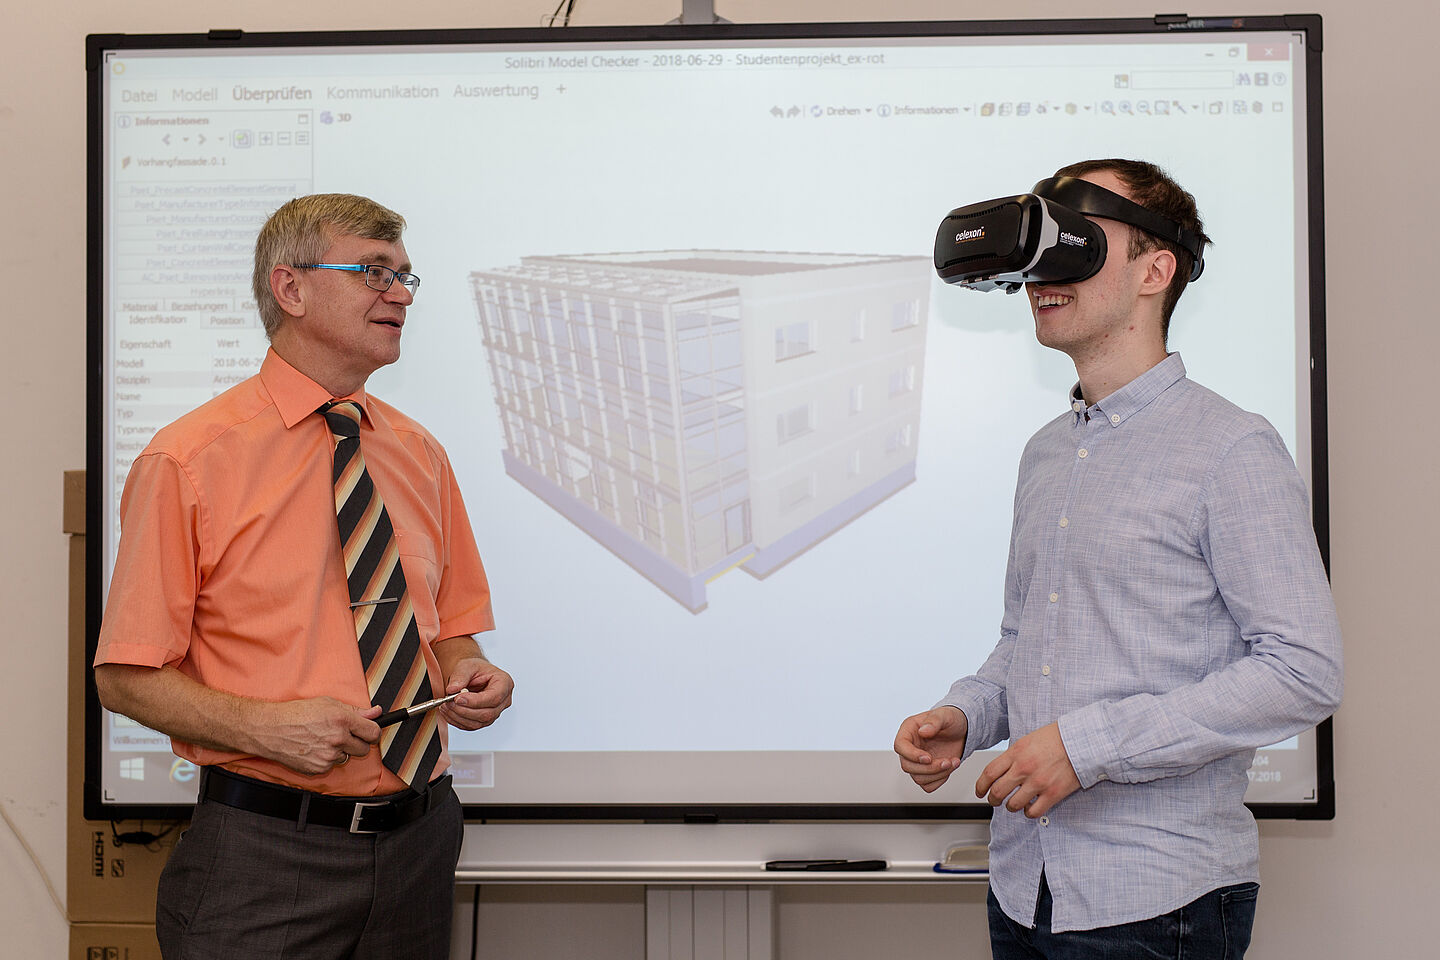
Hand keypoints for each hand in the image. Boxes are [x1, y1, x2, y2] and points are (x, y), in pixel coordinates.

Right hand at [250, 698, 381, 774]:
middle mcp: (337, 739)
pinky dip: (326, 759)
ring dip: (340, 751)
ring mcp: (328, 756)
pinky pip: (332, 765)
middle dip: (357, 743)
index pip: (373, 732)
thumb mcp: (328, 703)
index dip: (373, 732)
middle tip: (344, 735)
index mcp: (342, 720)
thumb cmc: (296, 714)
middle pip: (364, 749)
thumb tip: (376, 712)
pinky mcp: (319, 768)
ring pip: (346, 757)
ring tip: (323, 740)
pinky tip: (315, 748)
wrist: (271, 730)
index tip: (369, 731)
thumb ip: (356, 710)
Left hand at [438, 658, 513, 730]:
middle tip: (448, 702)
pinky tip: (448, 712)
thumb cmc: (475, 670)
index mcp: (504, 684)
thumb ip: (460, 676)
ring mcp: (495, 712)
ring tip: (445, 706)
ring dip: (458, 716)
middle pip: (487, 714)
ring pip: (478, 723)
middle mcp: (503, 700)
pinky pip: (471, 726)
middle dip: (464, 710)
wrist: (473, 676)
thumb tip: (452, 690)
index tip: (458, 698)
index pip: (494, 698)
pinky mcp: (484, 721)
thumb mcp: (467, 666)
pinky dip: (456, 720)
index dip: (475, 701)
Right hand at [894, 706, 967, 792]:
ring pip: (918, 778)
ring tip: (953, 762)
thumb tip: (922, 732)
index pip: (900, 746)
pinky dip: (940, 779)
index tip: (928, 758)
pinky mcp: (927, 771)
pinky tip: (950, 767)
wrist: (962, 730)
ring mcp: (917, 761)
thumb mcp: (945, 715)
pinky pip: (928, 785)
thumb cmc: (951, 719)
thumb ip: (934, 721)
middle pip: (907, 766)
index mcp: (909, 731)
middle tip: (947, 761)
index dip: (911, 755)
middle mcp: (910, 747)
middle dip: (929, 768)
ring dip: (938, 774)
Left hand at [975, 722, 1079, 817]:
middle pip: (998, 792)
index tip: (979, 791)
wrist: (1081, 741)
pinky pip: (1034, 812)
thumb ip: (1013, 755)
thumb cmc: (1056, 738)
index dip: (980, 786)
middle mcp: (1024, 768)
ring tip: (1013, 805)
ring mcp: (1038, 782)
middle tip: (994, 801)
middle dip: (993, 800)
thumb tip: (1002, 769)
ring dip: (1011, 807)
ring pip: (1014, 805)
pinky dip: (1029, 813)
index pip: (989, 773)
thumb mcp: (1027, 740)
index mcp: (1016, 753)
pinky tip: (1030, 808)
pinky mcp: (1053, 793)